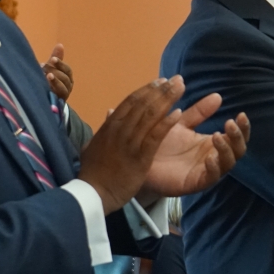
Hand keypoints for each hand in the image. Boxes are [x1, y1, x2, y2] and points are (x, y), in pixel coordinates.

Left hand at [43, 44, 72, 100]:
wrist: (44, 100)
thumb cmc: (48, 82)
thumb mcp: (51, 69)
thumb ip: (56, 58)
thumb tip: (60, 45)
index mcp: (67, 77)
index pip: (67, 69)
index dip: (60, 64)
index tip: (52, 59)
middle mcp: (68, 86)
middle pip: (66, 77)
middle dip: (55, 71)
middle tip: (43, 66)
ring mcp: (64, 94)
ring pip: (64, 86)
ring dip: (56, 79)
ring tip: (47, 75)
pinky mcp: (59, 101)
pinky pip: (59, 95)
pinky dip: (54, 89)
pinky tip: (46, 85)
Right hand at [77, 77, 188, 212]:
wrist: (93, 194)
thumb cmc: (94, 172)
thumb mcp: (93, 145)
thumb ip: (104, 128)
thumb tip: (108, 112)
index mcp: (110, 126)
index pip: (130, 101)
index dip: (147, 89)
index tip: (160, 81)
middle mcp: (120, 129)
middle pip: (143, 103)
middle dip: (161, 89)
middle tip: (176, 79)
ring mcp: (130, 142)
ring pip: (150, 115)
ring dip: (167, 99)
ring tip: (180, 88)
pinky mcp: (139, 157)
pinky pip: (155, 136)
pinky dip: (167, 123)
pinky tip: (179, 113)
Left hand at [142, 93, 249, 197]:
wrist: (140, 159)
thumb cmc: (161, 141)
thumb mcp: (181, 123)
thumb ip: (199, 112)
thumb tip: (218, 96)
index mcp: (213, 143)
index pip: (236, 136)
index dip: (243, 127)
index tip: (241, 114)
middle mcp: (214, 157)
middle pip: (238, 150)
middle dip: (238, 137)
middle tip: (230, 123)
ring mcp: (206, 171)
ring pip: (228, 163)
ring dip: (226, 150)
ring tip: (217, 136)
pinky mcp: (195, 183)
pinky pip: (211, 177)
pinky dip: (214, 168)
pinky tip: (209, 157)